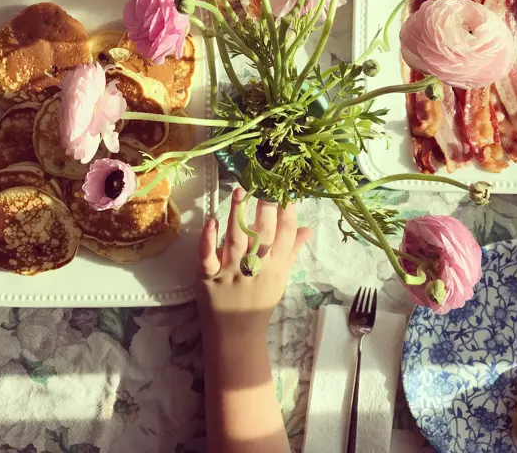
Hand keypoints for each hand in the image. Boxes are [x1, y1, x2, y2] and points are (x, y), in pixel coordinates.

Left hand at [196, 188, 312, 335]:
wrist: (236, 334)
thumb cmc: (259, 303)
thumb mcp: (281, 278)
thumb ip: (291, 250)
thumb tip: (308, 228)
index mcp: (276, 265)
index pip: (285, 233)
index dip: (287, 211)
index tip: (285, 190)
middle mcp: (256, 266)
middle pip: (263, 233)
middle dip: (265, 207)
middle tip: (264, 183)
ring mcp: (231, 271)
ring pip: (236, 239)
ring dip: (238, 214)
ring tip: (239, 191)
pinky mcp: (209, 277)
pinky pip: (208, 257)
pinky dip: (209, 240)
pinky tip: (212, 221)